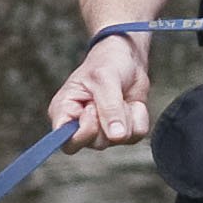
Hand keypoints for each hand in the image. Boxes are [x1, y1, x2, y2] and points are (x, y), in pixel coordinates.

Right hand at [49, 34, 151, 150]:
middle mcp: (81, 126)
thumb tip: (116, 136)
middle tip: (108, 95)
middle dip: (109, 119)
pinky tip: (132, 102)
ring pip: (119, 140)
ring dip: (126, 115)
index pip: (66, 142)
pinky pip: (136, 135)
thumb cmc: (106, 63)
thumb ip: (109, 108)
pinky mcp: (122, 132)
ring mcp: (102, 132)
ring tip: (119, 96)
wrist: (128, 59)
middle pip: (96, 144)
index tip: (92, 111)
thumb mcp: (105, 79)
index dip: (82, 134)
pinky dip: (138, 116)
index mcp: (64, 112)